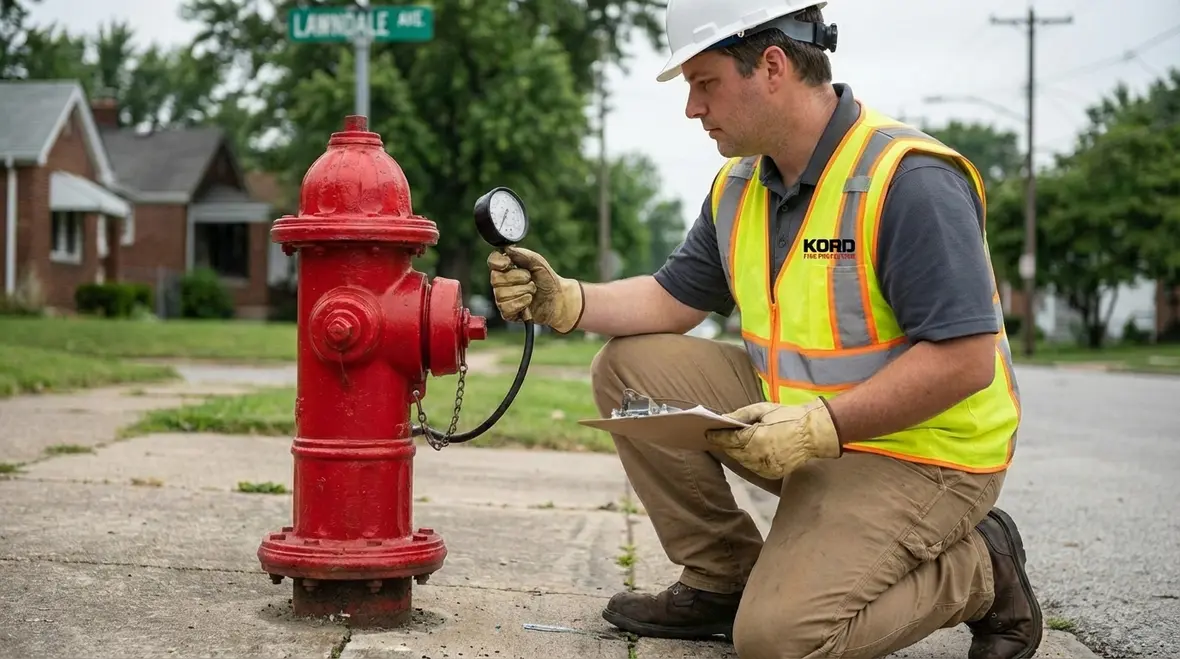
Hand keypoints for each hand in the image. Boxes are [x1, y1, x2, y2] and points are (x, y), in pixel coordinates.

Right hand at [487, 246, 584, 332]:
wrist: (559, 299)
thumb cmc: (548, 280)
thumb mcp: (538, 263)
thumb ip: (523, 254)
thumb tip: (508, 249)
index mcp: (507, 267)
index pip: (492, 262)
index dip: (498, 262)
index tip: (508, 263)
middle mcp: (502, 283)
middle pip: (496, 278)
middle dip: (518, 278)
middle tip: (530, 279)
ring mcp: (503, 298)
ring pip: (501, 294)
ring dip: (522, 291)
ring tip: (532, 291)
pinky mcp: (508, 313)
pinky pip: (506, 308)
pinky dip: (521, 303)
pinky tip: (529, 301)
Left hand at [705, 399, 840, 479]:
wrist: (813, 433)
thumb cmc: (788, 417)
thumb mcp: (763, 409)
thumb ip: (741, 415)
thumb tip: (723, 419)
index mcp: (755, 439)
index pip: (728, 439)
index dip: (716, 436)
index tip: (707, 432)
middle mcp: (757, 456)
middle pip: (733, 451)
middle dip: (725, 444)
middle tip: (718, 436)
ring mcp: (765, 467)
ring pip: (742, 461)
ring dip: (736, 452)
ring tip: (733, 443)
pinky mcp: (772, 473)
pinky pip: (754, 467)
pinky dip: (749, 460)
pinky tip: (750, 451)